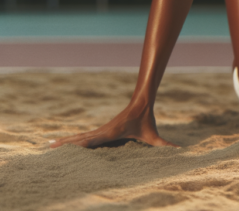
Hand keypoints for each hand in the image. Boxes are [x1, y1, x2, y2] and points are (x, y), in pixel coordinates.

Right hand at [49, 103, 177, 148]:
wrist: (142, 101)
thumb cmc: (146, 119)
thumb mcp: (154, 135)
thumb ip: (165, 144)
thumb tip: (179, 150)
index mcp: (110, 134)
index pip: (90, 141)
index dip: (77, 145)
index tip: (62, 149)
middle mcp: (102, 131)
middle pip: (80, 138)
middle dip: (65, 144)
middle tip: (46, 148)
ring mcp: (101, 130)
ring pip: (80, 137)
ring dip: (66, 141)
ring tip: (49, 145)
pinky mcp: (103, 130)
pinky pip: (85, 136)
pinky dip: (74, 140)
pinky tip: (66, 143)